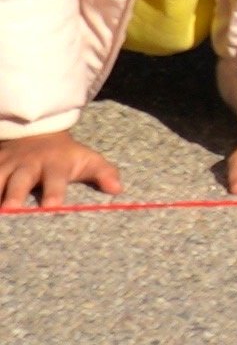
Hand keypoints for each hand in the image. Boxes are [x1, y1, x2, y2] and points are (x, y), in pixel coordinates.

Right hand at [0, 131, 133, 211]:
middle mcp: (26, 164)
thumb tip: (118, 189)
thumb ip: (104, 173)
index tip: (52, 207)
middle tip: (10, 211)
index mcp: (54, 164)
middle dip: (14, 196)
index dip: (54, 193)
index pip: (56, 180)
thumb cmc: (65, 155)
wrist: (37, 133)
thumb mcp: (87, 159)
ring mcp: (4, 164)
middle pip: (19, 181)